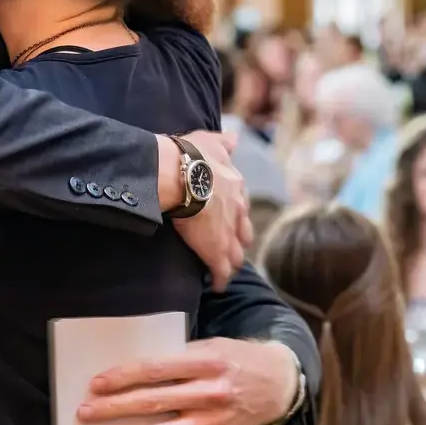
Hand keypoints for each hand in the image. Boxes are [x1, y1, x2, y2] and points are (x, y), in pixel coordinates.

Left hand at [77, 338, 299, 424]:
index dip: (123, 376)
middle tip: (86, 412)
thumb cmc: (236, 359)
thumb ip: (177, 356)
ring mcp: (213, 421)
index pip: (155, 369)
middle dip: (115, 409)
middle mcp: (210, 393)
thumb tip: (134, 368)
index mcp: (206, 361)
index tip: (97, 383)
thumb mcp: (210, 345)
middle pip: (153, 402)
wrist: (278, 384)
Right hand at [172, 131, 250, 291]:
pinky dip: (220, 279)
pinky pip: (221, 271)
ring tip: (225, 270)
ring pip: (236, 254)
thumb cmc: (193, 155)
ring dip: (231, 262)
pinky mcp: (215, 251)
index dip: (235, 214)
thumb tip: (234, 138)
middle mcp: (237, 211)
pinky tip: (216, 286)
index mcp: (235, 187)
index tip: (230, 220)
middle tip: (230, 246)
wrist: (182, 175)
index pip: (240, 206)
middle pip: (243, 233)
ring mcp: (228, 233)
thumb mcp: (211, 141)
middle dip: (238, 240)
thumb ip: (224, 142)